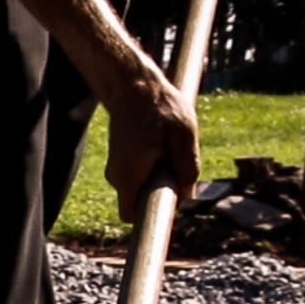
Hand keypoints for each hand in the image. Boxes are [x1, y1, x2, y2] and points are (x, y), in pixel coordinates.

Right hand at [102, 72, 199, 223]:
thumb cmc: (160, 107)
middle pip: (142, 202)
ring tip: (168, 147)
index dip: (152, 217)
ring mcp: (116, 170)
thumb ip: (188, 167)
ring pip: (142, 188)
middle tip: (176, 163)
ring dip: (159, 176)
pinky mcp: (120, 163)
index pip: (133, 215)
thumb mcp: (184, 135)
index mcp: (130, 174)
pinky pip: (139, 177)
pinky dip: (153, 168)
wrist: (133, 86)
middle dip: (162, 190)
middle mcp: (117, 177)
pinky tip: (161, 144)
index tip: (169, 206)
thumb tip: (188, 195)